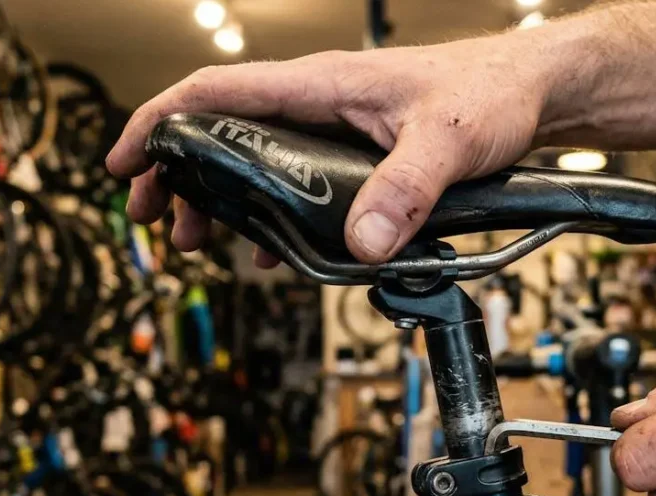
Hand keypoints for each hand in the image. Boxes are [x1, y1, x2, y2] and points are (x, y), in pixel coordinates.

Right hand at [106, 35, 554, 264]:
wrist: (532, 89)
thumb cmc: (491, 92)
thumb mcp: (448, 142)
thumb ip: (405, 191)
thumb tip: (362, 243)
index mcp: (321, 85)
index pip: (214, 93)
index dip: (158, 124)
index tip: (123, 163)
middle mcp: (318, 102)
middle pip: (219, 131)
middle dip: (176, 174)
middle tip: (155, 221)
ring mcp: (333, 127)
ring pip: (252, 159)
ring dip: (217, 199)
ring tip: (196, 241)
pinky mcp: (356, 152)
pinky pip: (292, 180)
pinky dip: (267, 213)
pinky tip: (265, 250)